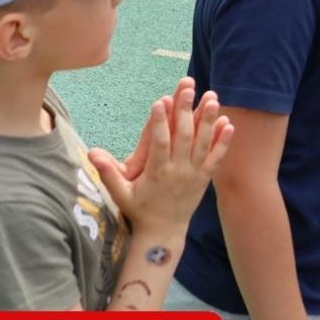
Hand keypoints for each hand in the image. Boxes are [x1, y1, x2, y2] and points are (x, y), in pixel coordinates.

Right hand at [87, 84, 233, 237]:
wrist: (164, 233)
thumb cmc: (139, 210)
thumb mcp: (120, 194)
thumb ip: (108, 173)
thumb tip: (91, 154)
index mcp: (157, 173)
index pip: (159, 143)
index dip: (159, 123)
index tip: (160, 101)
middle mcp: (178, 171)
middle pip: (183, 137)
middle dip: (186, 110)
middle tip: (188, 87)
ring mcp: (194, 174)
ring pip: (203, 143)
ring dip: (208, 119)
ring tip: (212, 97)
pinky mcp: (205, 178)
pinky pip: (216, 158)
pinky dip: (223, 141)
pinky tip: (228, 123)